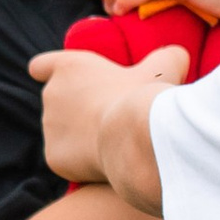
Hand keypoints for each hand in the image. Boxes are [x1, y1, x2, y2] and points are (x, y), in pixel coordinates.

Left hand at [32, 43, 185, 206]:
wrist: (133, 137)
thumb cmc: (144, 96)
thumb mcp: (164, 67)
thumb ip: (167, 57)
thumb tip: (177, 55)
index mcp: (68, 66)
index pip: (41, 66)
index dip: (47, 73)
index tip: (58, 81)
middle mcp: (50, 94)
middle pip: (56, 102)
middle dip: (76, 110)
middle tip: (108, 118)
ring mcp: (49, 127)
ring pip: (61, 132)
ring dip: (79, 136)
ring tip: (110, 143)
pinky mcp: (53, 156)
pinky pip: (66, 159)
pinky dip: (80, 163)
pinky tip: (103, 164)